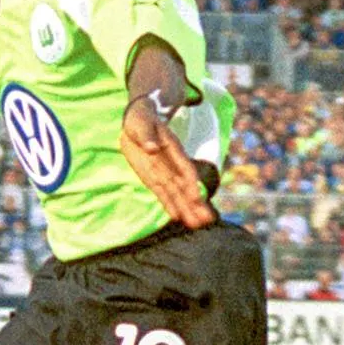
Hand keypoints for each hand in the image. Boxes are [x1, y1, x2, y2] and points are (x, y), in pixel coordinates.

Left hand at [121, 92, 214, 230]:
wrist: (137, 120)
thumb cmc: (141, 119)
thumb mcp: (141, 123)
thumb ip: (147, 135)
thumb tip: (152, 148)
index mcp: (172, 149)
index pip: (185, 169)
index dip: (191, 184)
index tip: (198, 199)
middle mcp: (172, 164)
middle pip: (184, 186)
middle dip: (194, 203)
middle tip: (206, 221)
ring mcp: (164, 172)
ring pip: (176, 193)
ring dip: (186, 209)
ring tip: (198, 225)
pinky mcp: (153, 178)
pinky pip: (163, 194)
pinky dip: (170, 205)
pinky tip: (178, 218)